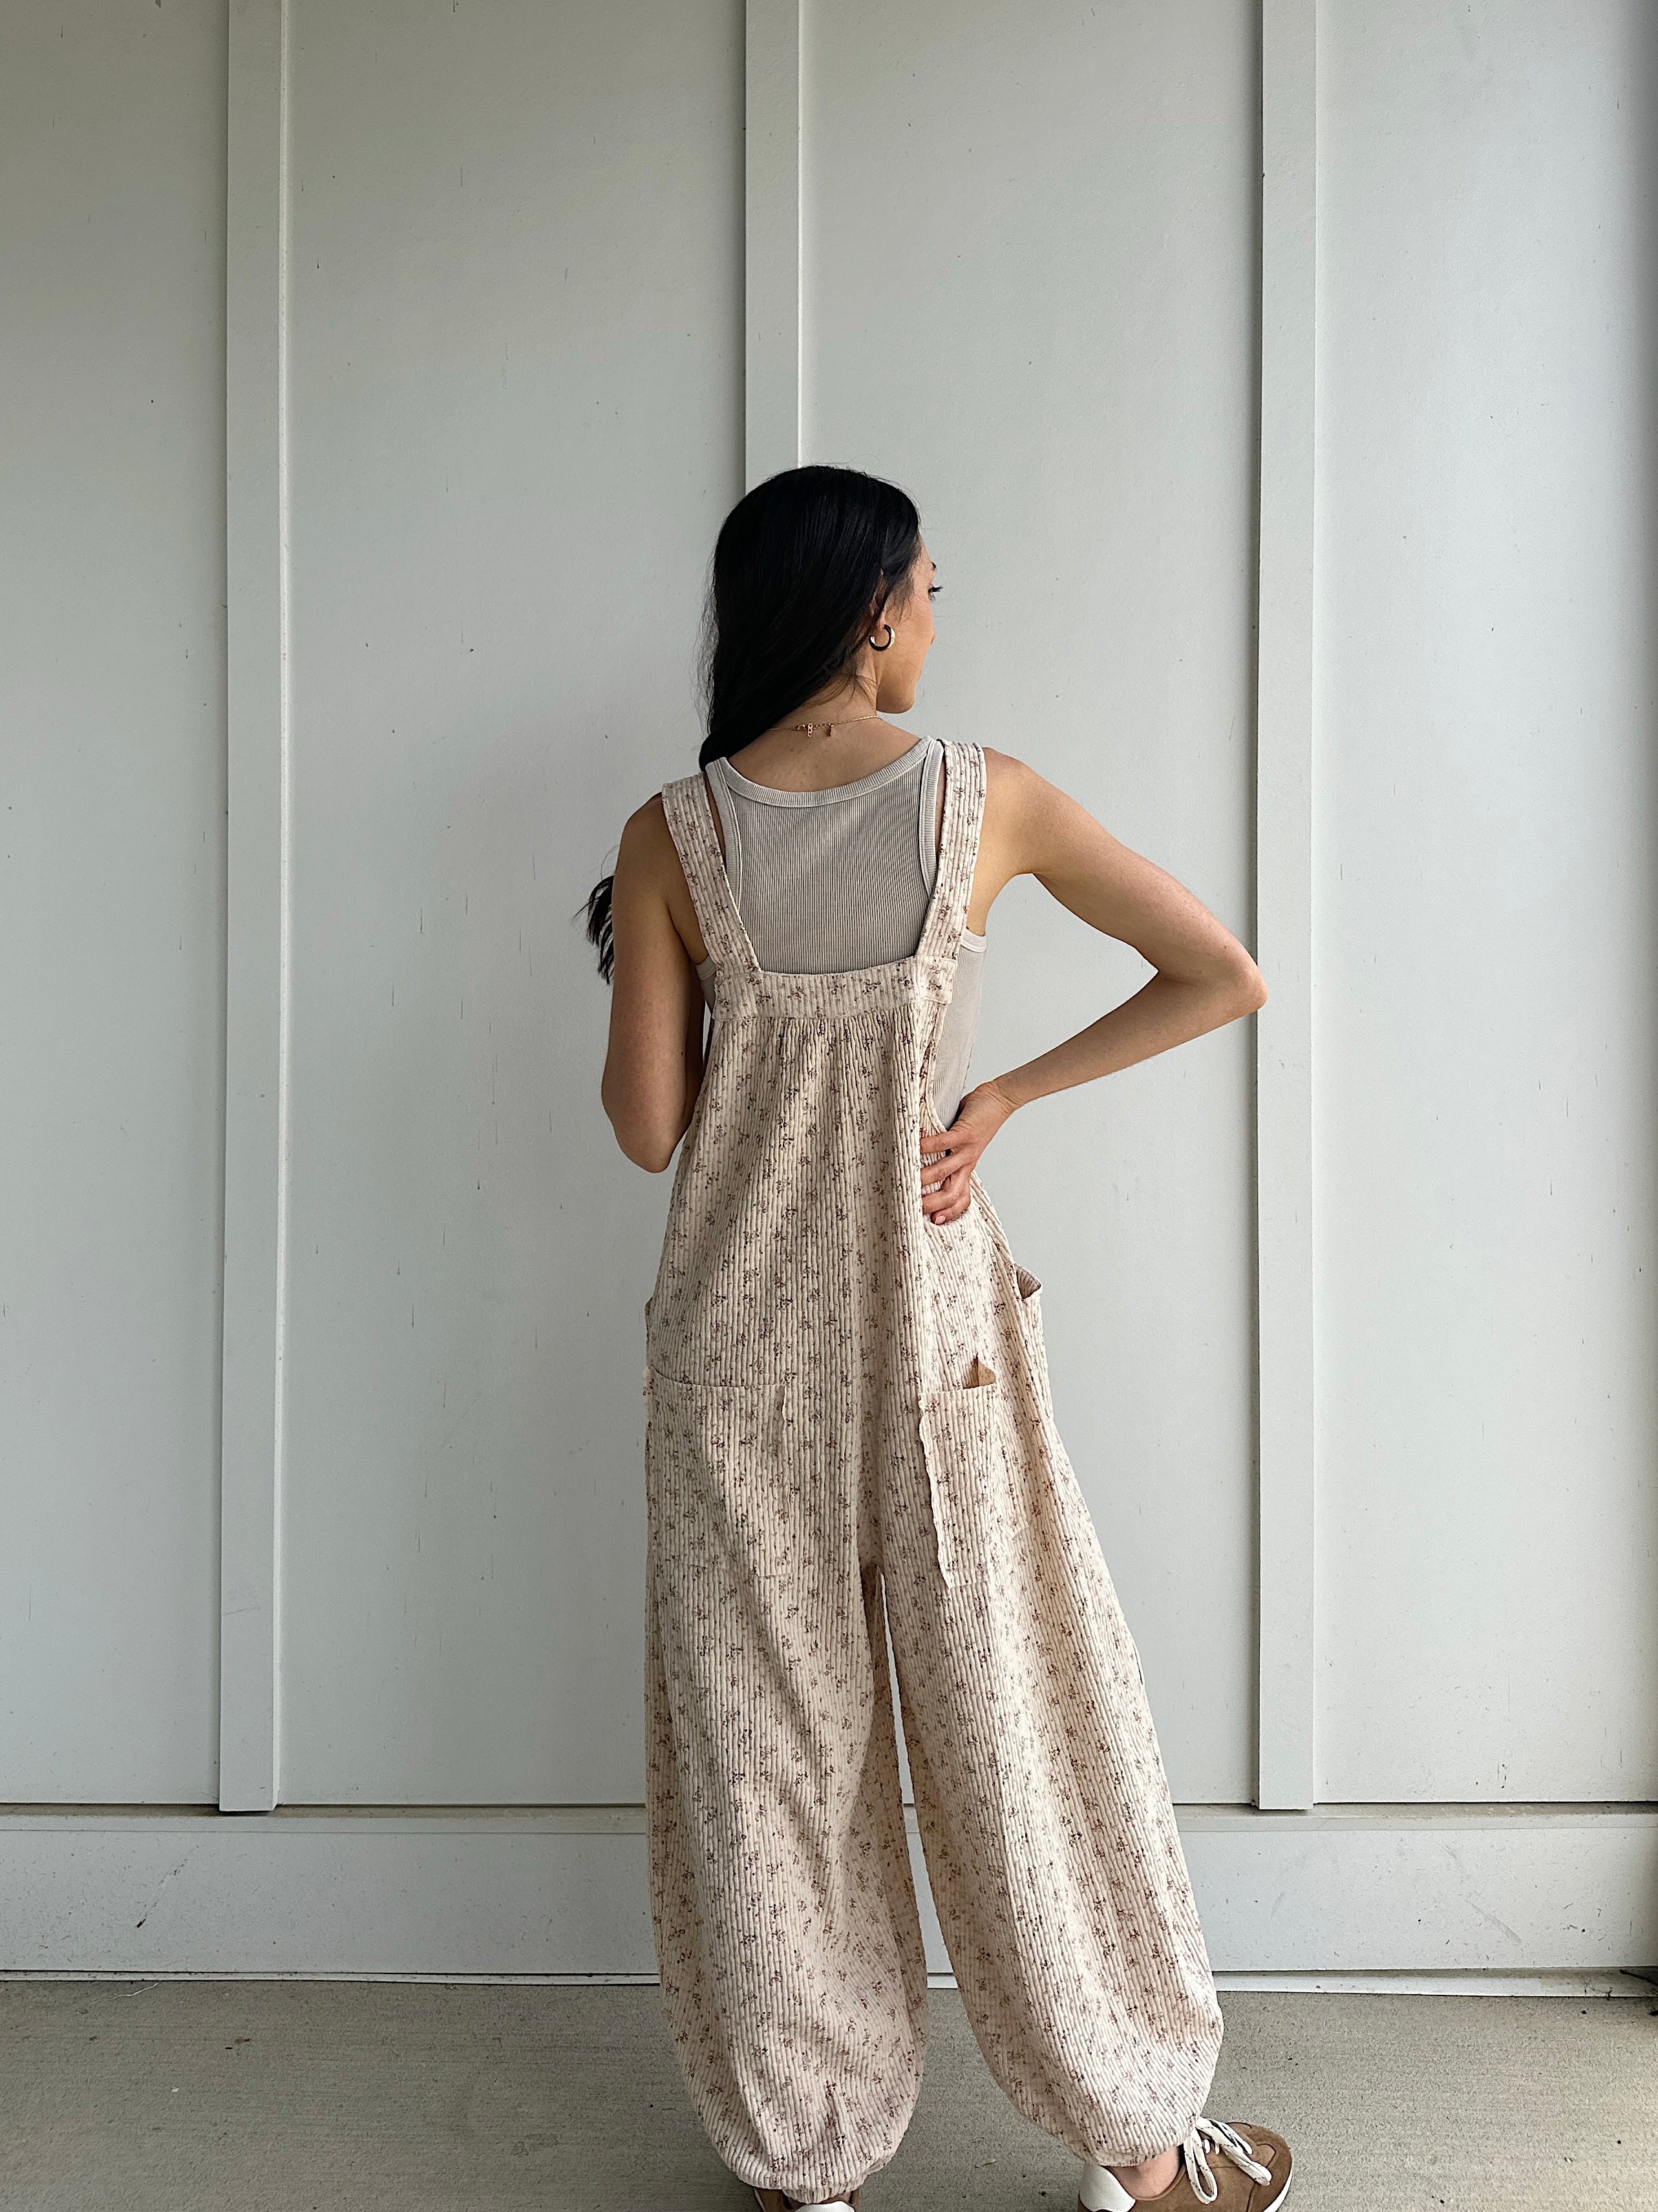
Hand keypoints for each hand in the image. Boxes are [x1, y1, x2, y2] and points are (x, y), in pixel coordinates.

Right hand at [918, 1078, 1019, 1223]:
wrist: (1001, 1100)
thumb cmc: (978, 1120)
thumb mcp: (963, 1144)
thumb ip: (945, 1154)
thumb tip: (919, 1159)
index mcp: (966, 1169)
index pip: (960, 1198)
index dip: (949, 1213)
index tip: (933, 1222)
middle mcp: (967, 1164)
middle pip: (952, 1193)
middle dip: (932, 1204)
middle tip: (914, 1208)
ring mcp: (967, 1150)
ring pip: (945, 1172)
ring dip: (926, 1178)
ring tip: (909, 1181)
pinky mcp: (965, 1133)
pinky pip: (944, 1143)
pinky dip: (928, 1146)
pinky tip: (915, 1147)